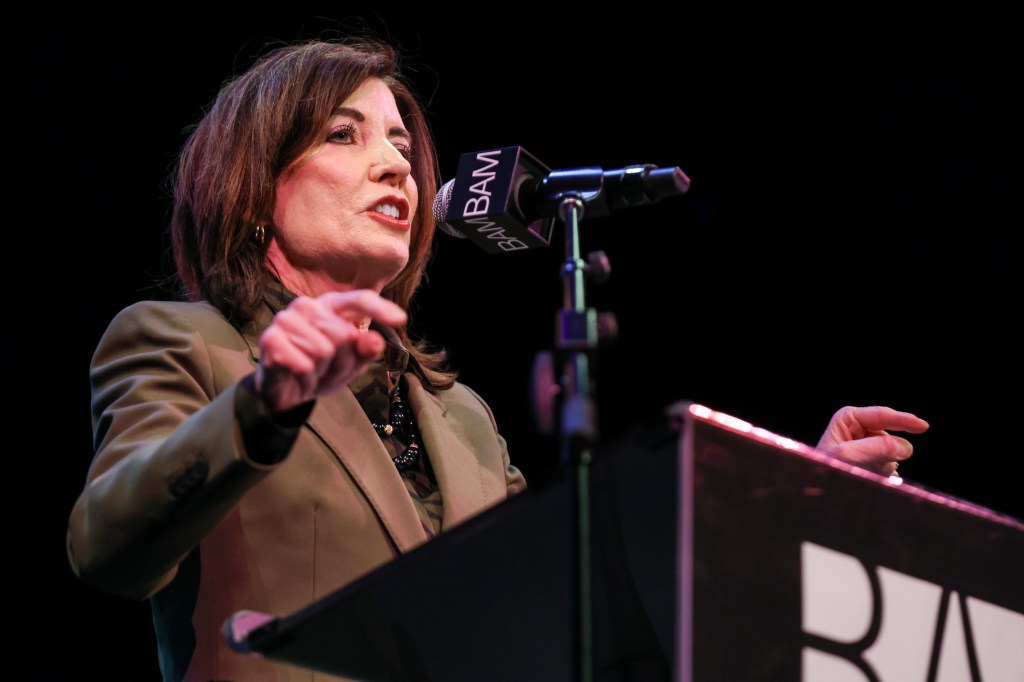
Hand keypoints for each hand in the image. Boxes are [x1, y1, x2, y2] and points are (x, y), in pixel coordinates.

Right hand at [255, 290, 407, 412]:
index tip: (401, 320)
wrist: (285, 392)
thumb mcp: (352, 363)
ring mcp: (286, 319)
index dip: (379, 308)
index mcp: (331, 305)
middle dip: (342, 360)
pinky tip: (296, 375)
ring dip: (322, 370)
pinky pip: (304, 364)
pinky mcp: (270, 339)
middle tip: (328, 368)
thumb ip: (366, 350)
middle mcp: (307, 305)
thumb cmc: (322, 369)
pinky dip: (306, 378)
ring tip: (312, 371)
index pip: (358, 300)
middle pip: (343, 334)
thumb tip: (376, 340)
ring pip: (323, 350)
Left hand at [816, 405, 928, 476]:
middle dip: (888, 450)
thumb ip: (876, 448)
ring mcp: (866, 445)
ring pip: (892, 452)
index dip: (904, 420)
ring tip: (866, 473)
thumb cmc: (825, 471)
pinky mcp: (871, 461)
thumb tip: (906, 447)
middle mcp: (858, 428)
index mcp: (848, 418)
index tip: (923, 427)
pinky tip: (873, 478)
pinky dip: (884, 473)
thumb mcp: (847, 457)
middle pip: (889, 435)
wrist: (819, 493)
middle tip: (875, 464)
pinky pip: (890, 464)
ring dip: (884, 464)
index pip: (882, 415)